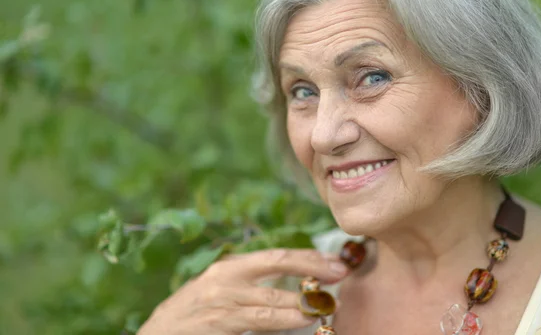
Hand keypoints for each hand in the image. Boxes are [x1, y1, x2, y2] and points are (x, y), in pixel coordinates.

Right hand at [138, 248, 348, 334]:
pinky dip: (283, 321)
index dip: (308, 257)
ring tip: (326, 305)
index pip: (277, 256)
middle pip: (278, 266)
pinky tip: (301, 321)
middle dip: (313, 269)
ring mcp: (220, 301)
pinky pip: (257, 322)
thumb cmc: (196, 312)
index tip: (335, 261)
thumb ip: (255, 287)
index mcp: (232, 266)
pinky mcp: (216, 323)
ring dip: (302, 303)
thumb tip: (297, 287)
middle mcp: (226, 277)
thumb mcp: (223, 291)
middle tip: (341, 274)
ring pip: (271, 300)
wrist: (157, 332)